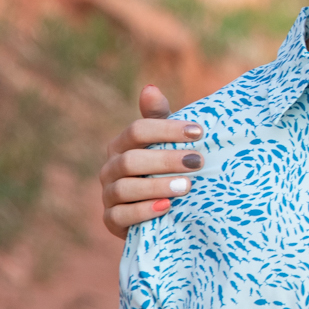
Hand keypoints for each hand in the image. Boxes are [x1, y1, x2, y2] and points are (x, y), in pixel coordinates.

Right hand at [97, 87, 205, 240]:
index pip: (137, 130)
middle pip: (131, 160)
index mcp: (122, 144)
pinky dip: (143, 211)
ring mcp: (108, 195)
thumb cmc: (165, 167)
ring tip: (187, 186)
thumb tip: (150, 87)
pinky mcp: (111, 220)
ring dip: (157, 186)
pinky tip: (166, 207)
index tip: (200, 132)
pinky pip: (120, 216)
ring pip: (125, 188)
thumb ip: (159, 117)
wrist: (161, 208)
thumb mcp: (167, 141)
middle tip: (197, 161)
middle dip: (166, 160)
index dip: (167, 129)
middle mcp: (110, 168)